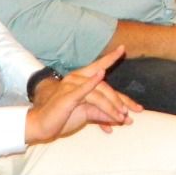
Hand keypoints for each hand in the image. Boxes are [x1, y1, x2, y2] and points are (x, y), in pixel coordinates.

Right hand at [25, 47, 141, 143]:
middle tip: (135, 111)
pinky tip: (101, 75)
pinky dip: (92, 82)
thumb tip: (120, 119)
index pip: (99, 67)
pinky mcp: (68, 96)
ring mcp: (71, 86)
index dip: (111, 58)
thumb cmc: (62, 117)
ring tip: (122, 116)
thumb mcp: (86, 114)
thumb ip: (102, 113)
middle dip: (121, 100)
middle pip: (105, 87)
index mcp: (80, 79)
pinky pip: (83, 89)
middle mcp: (76, 78)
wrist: (40, 125)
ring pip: (99, 94)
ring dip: (112, 106)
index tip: (123, 48)